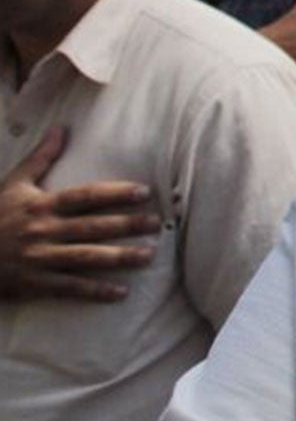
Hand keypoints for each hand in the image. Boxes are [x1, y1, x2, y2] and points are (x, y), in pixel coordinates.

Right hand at [0, 127, 159, 301]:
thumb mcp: (14, 183)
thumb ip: (41, 158)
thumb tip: (61, 128)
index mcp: (41, 205)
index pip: (85, 196)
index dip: (115, 193)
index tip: (144, 192)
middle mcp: (43, 230)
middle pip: (92, 227)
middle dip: (126, 225)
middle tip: (156, 223)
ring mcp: (39, 258)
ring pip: (85, 257)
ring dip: (119, 258)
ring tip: (148, 256)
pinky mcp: (34, 282)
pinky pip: (69, 287)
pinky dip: (95, 291)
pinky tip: (121, 293)